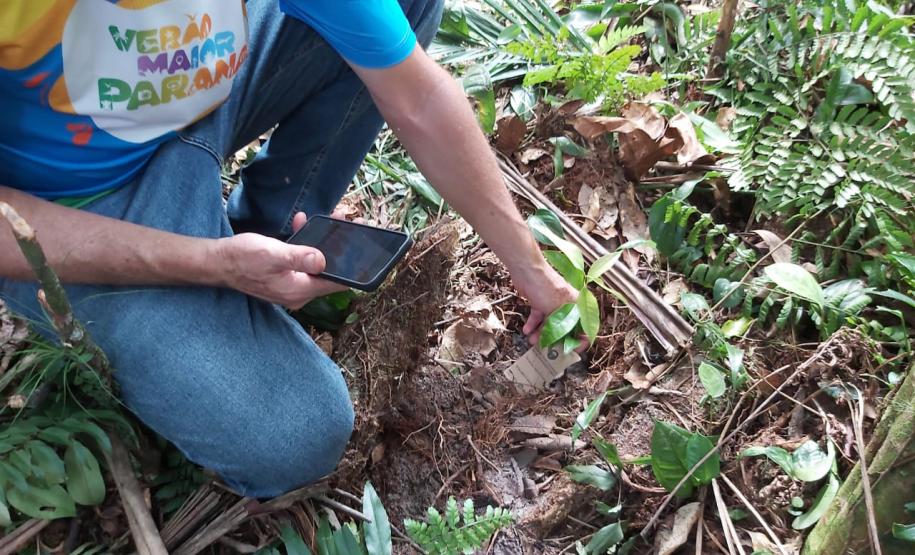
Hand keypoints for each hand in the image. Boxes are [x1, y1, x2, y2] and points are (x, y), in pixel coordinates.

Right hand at [213, 213, 347, 308]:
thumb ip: (299, 257)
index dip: (353, 266)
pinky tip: (303, 224)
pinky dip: (307, 244)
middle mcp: (299, 291)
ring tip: (330, 218)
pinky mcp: (286, 276)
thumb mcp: (272, 254)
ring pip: (318, 264)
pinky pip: (304, 261)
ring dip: (323, 243)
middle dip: (341, 249)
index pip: (337, 282)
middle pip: (330, 271)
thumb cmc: (242, 258)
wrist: (217, 262)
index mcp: (300, 290)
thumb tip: (323, 261)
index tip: (365, 247)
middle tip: (347, 224)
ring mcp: (293, 285)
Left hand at [511, 260, 579, 345]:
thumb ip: (560, 327)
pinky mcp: (540, 302)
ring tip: (532, 340)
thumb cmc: (546, 287)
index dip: (579, 340)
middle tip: (548, 348)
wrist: (527, 270)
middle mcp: (567, 305)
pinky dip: (533, 324)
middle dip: (555, 338)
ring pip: (550, 323)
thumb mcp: (555, 311)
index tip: (571, 350)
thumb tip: (561, 343)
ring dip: (541, 333)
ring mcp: (553, 303)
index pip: (584, 326)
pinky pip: (538, 317)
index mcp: (577, 305)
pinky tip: (526, 330)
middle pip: (565, 327)